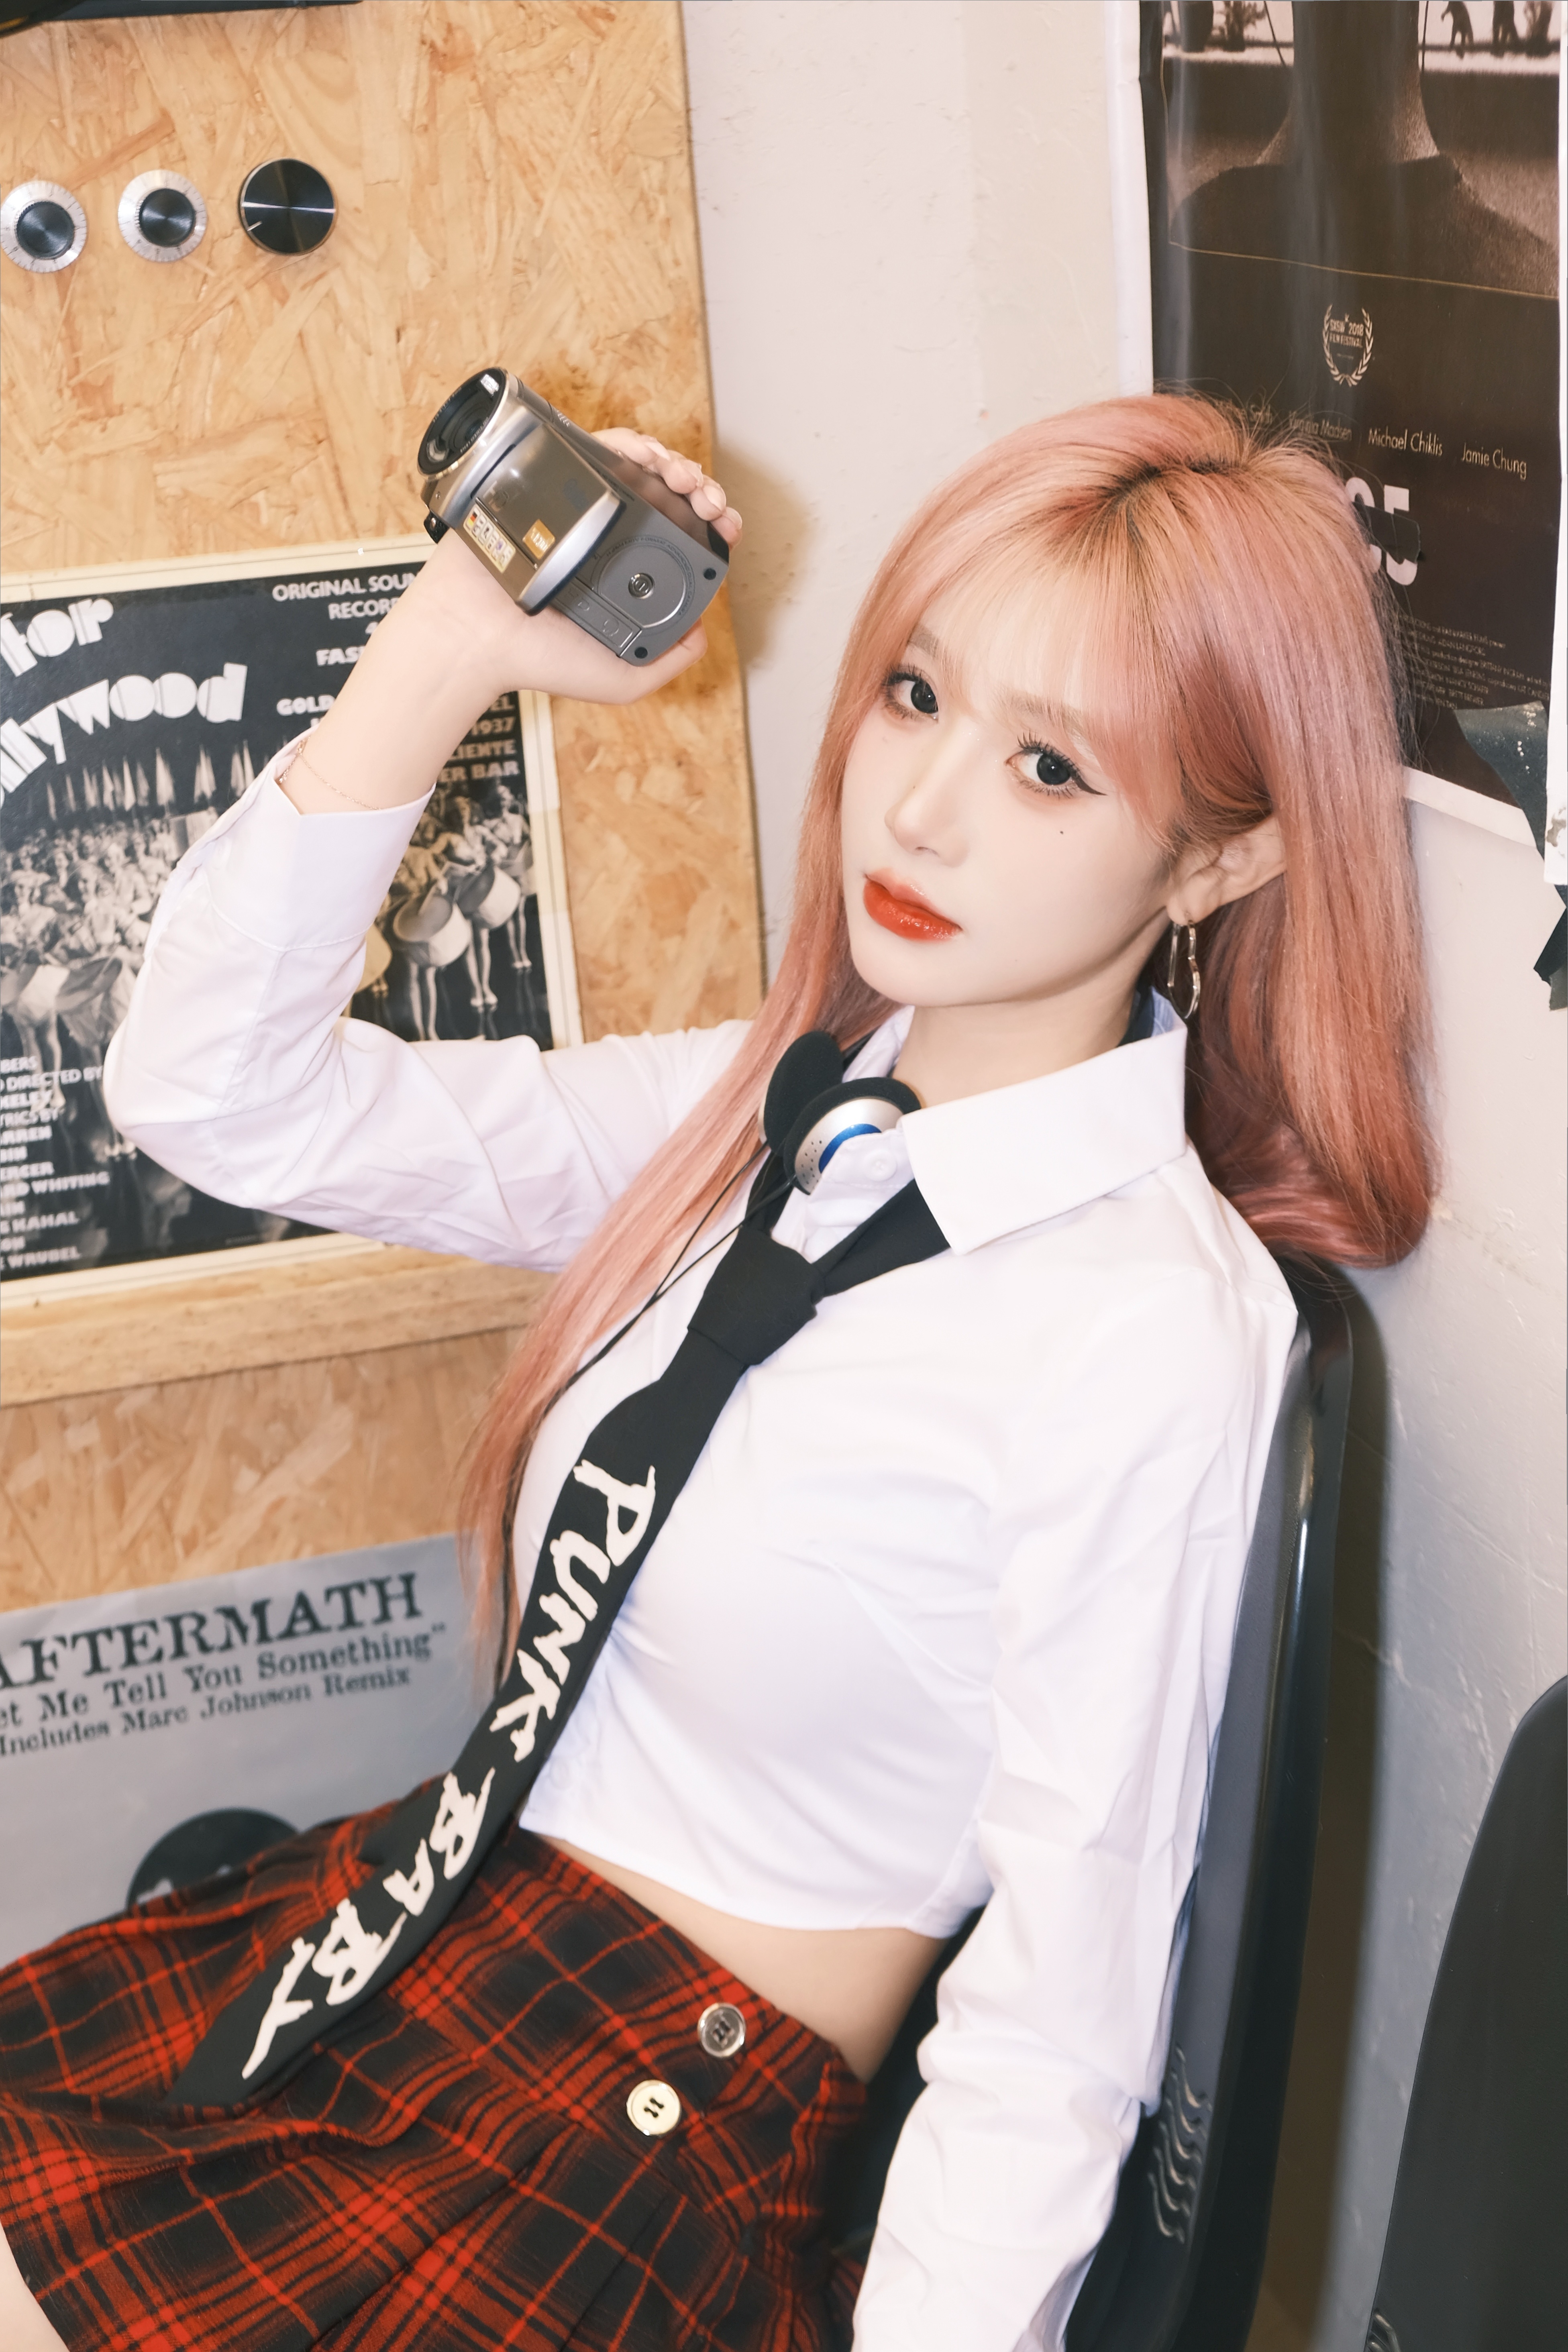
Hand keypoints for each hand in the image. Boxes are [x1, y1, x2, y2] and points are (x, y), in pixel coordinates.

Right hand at [290, 431, 737, 811]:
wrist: (478, 636)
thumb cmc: (537, 662)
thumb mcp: (622, 679)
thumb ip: (668, 662)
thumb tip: (703, 632)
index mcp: (625, 574)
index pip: (682, 539)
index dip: (712, 526)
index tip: (725, 528)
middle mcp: (606, 537)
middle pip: (668, 495)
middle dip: (701, 489)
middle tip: (709, 503)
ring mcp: (580, 506)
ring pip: (639, 466)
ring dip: (673, 463)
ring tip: (683, 480)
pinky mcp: (552, 481)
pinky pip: (597, 447)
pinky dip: (631, 444)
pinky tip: (649, 459)